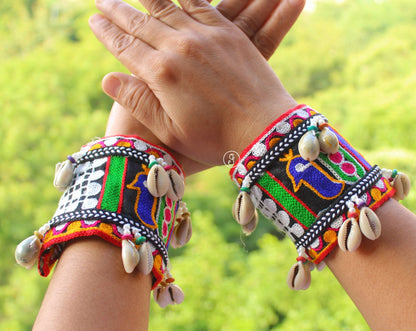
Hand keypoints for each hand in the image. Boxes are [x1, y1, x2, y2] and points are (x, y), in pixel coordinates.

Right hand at [90, 0, 297, 166]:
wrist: (263, 131)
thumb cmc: (215, 140)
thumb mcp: (170, 131)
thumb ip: (138, 102)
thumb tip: (107, 78)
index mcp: (161, 74)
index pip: (125, 46)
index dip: (107, 33)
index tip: (93, 21)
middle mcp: (179, 48)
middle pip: (141, 23)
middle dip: (118, 11)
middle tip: (102, 1)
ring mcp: (205, 37)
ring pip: (166, 7)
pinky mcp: (227, 34)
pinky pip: (201, 3)